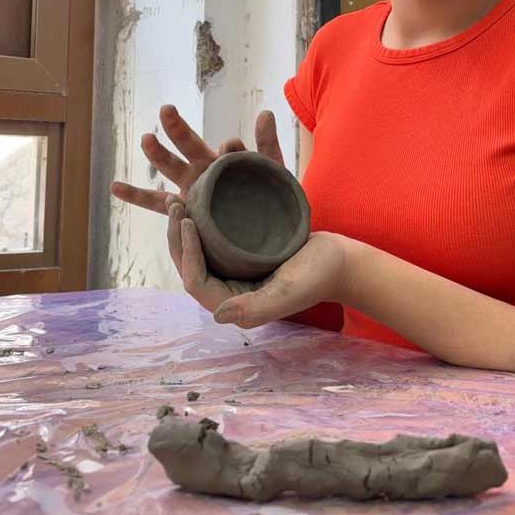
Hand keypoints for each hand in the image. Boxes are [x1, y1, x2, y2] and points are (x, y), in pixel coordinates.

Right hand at [111, 104, 284, 214]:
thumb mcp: (273, 171)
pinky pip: (156, 203)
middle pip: (190, 146)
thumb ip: (267, 144)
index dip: (230, 148)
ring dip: (159, 154)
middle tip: (167, 109)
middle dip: (178, 129)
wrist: (266, 240)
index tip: (232, 147)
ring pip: (172, 169)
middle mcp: (206, 171)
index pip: (229, 149)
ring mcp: (192, 191)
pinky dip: (136, 195)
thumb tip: (264, 112)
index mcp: (229, 160)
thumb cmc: (270, 203)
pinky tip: (115, 187)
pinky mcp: (182, 211)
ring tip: (148, 138)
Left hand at [168, 210, 350, 329]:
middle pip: (190, 266)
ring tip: (178, 199)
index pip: (196, 281)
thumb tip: (217, 315)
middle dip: (178, 237)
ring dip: (184, 228)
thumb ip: (257, 308)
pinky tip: (198, 201)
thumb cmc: (319, 275)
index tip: (187, 220)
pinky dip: (202, 223)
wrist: (341, 261)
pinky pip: (212, 242)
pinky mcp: (241, 259)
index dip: (186, 253)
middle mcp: (229, 293)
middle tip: (174, 203)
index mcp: (236, 306)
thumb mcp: (290, 291)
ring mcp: (234, 275)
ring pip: (197, 253)